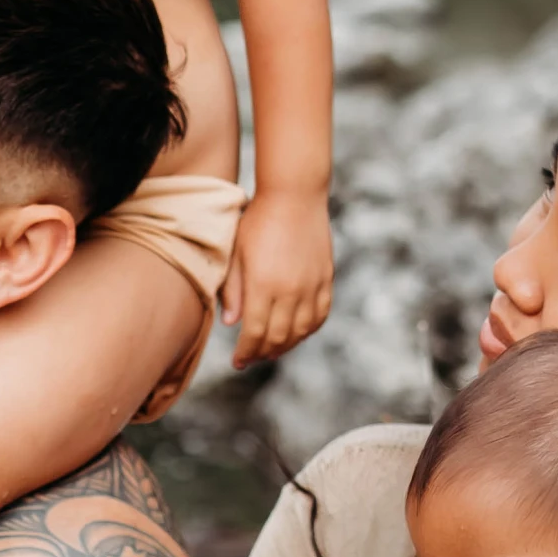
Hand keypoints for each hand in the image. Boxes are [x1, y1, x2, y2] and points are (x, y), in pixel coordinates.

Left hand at [223, 189, 334, 370]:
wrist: (294, 195)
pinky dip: (308, 330)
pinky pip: (320, 315)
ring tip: (272, 349)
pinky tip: (297, 333)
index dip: (246, 352)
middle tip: (251, 358)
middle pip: (278, 338)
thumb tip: (231, 324)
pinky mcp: (326, 279)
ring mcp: (312, 285)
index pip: (254, 333)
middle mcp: (290, 290)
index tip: (237, 362)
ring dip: (286, 346)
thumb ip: (234, 290)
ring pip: (301, 331)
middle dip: (262, 353)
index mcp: (263, 285)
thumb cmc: (257, 220)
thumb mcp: (237, 252)